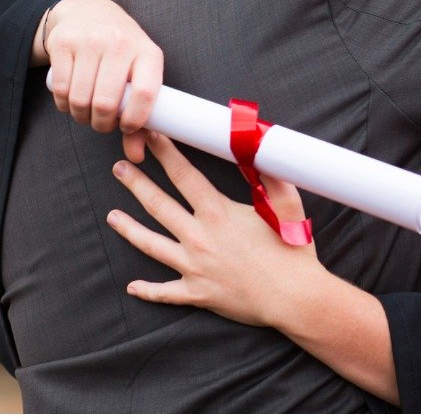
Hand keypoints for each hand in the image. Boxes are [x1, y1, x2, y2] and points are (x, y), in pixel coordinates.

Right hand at [42, 0, 162, 162]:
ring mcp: (91, 41)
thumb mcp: (141, 74)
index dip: (135, 120)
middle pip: (106, 103)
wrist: (92, 13)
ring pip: (80, 99)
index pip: (145, 93)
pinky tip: (72, 99)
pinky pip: (59, 89)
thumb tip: (137, 156)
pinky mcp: (64, 43)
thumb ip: (141, 115)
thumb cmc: (123, 52)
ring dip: (81, 117)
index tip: (127, 127)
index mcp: (148, 53)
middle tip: (103, 124)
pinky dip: (64, 104)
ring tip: (88, 113)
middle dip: (102, 124)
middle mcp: (120, 43)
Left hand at [107, 133, 319, 328]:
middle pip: (159, 205)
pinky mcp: (196, 293)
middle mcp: (199, 238)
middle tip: (119, 168)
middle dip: (137, 183)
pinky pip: (164, 292)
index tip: (153, 137)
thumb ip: (272, 176)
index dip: (167, 154)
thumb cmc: (292, 250)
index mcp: (219, 213)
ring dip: (129, 229)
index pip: (185, 176)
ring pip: (151, 245)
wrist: (292, 297)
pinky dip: (147, 290)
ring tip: (112, 216)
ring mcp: (193, 267)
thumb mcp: (287, 204)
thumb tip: (263, 149)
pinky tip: (132, 286)